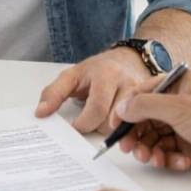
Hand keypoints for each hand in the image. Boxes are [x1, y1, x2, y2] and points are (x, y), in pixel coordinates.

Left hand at [36, 48, 151, 133]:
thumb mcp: (73, 74)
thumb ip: (54, 93)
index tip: (75, 126)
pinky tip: (119, 125)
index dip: (83, 123)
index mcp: (106, 74)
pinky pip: (140, 127)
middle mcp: (128, 83)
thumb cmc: (100, 68)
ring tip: (104, 118)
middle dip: (96, 126)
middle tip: (90, 118)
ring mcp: (142, 95)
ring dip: (111, 129)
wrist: (130, 59)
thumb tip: (41, 112)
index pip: (97, 108)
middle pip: (112, 121)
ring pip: (125, 127)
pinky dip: (127, 132)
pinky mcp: (150, 106)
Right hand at [111, 70, 190, 179]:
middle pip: (147, 118)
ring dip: (152, 150)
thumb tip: (122, 107)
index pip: (143, 93)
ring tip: (153, 160)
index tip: (114, 126)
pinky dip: (170, 159)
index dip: (126, 109)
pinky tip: (178, 162)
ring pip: (157, 138)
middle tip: (129, 148)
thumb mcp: (178, 107)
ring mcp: (187, 125)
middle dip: (137, 134)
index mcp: (179, 84)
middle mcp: (181, 103)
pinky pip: (171, 152)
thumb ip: (145, 106)